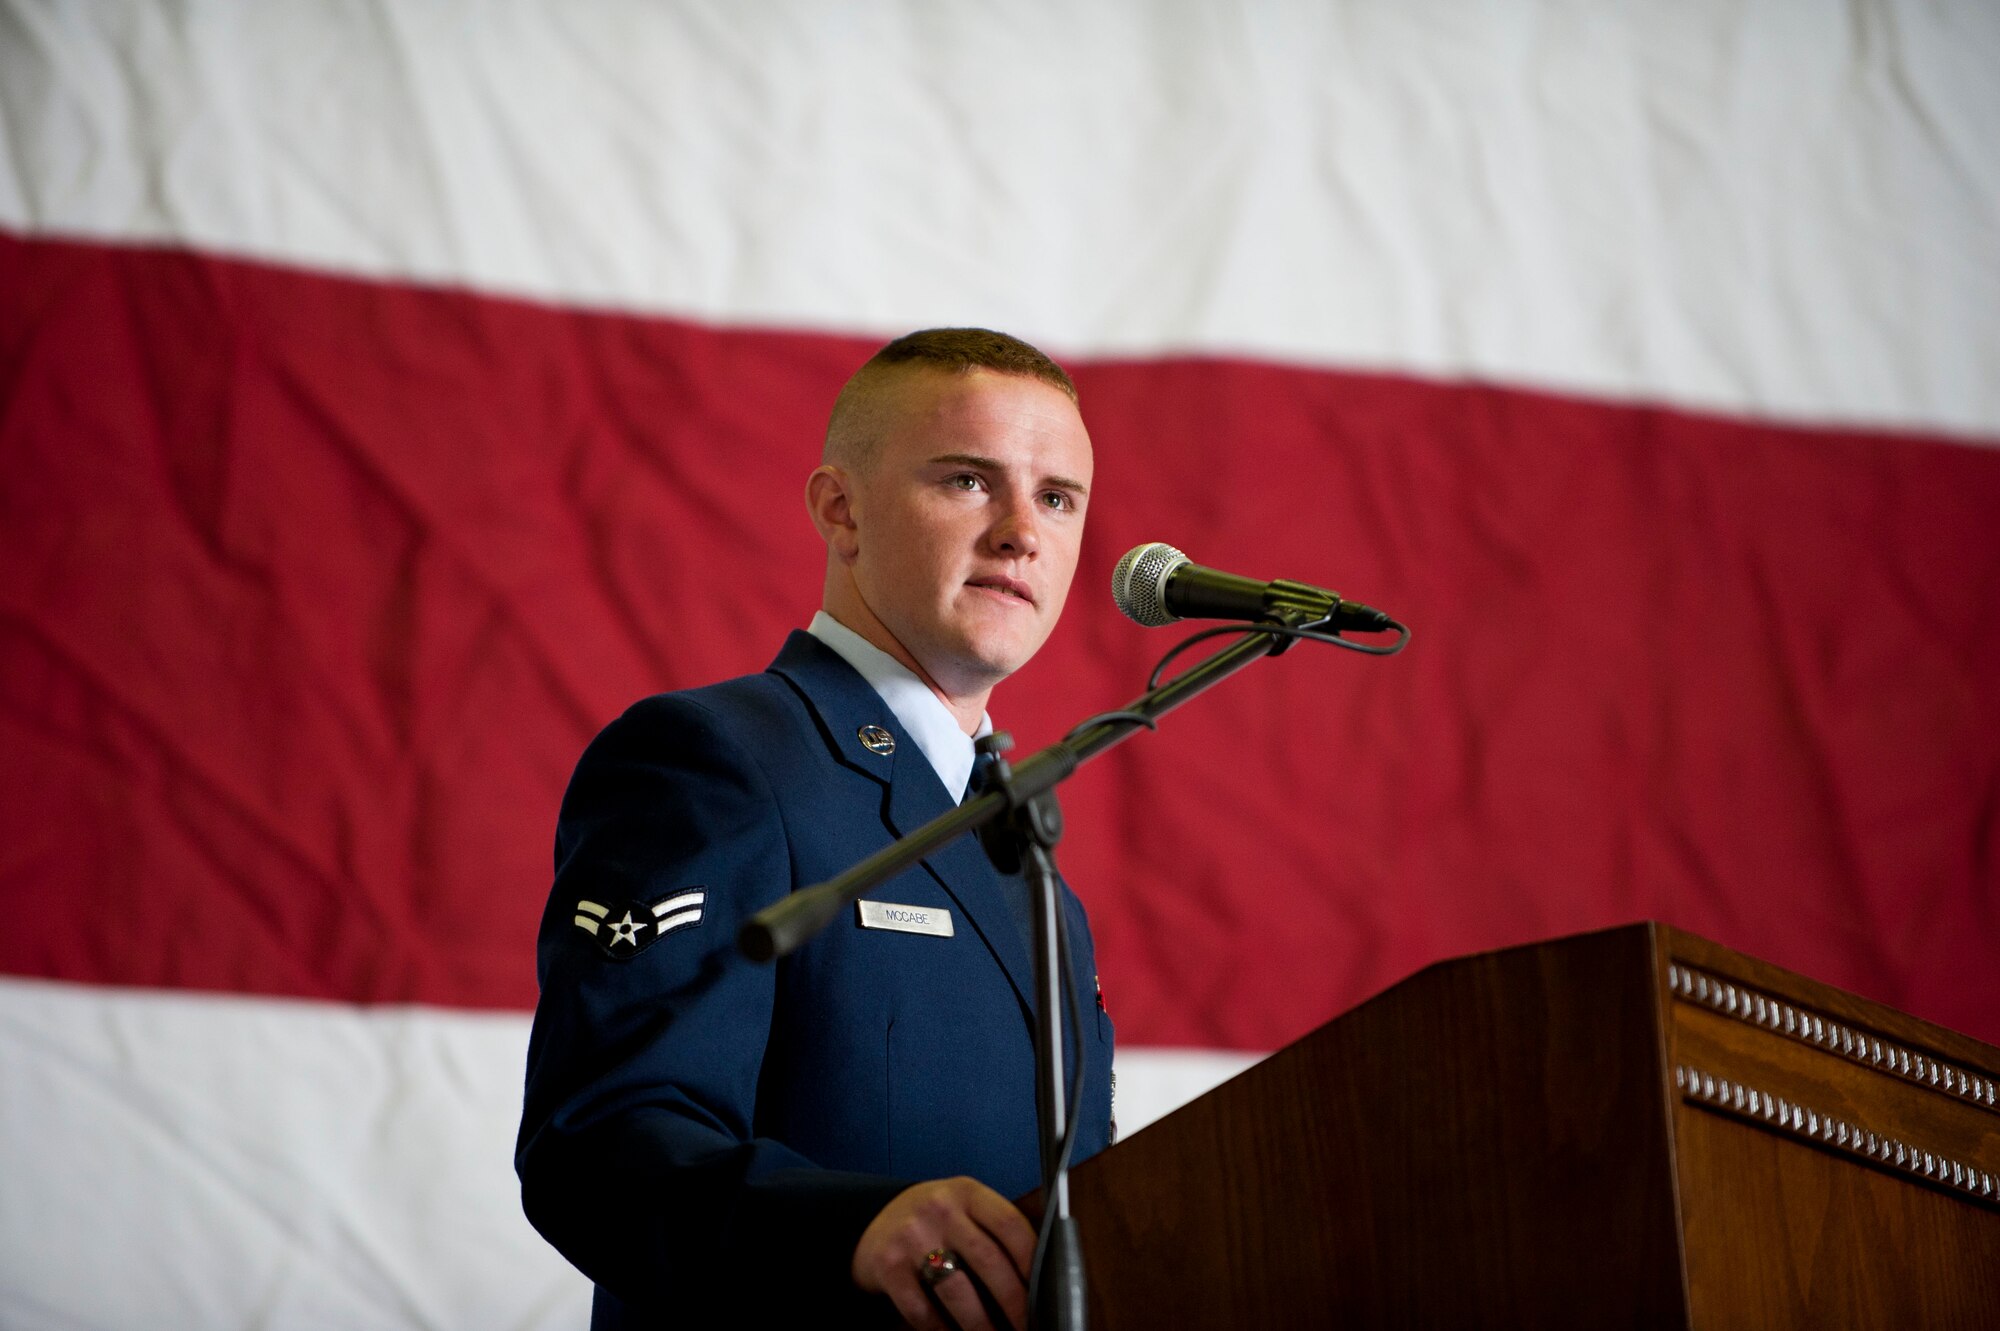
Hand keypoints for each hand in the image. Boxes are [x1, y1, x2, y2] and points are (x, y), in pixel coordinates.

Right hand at [851, 1176, 1035, 1330]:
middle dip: (1014, 1302)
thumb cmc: (932, 1222)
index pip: (1010, 1224)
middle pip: (989, 1260)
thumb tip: (1037, 1279)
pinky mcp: (888, 1265)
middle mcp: (940, 1208)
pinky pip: (922, 1309)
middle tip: (1026, 1326)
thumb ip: (992, 1231)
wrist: (872, 1225)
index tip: (1044, 1291)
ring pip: (958, 1291)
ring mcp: (912, 1236)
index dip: (1032, 1261)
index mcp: (967, 1192)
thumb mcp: (962, 1209)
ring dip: (981, 1325)